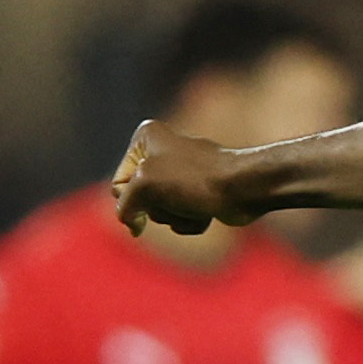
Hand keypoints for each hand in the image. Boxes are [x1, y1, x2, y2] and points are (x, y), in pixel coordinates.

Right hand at [111, 119, 249, 237]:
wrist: (243, 188)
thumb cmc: (194, 180)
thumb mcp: (145, 186)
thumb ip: (125, 205)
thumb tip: (132, 225)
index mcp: (145, 138)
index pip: (119, 184)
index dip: (132, 199)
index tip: (151, 198)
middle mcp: (161, 150)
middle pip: (140, 200)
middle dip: (157, 208)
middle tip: (177, 197)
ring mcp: (181, 173)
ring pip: (160, 212)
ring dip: (175, 216)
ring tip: (194, 204)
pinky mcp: (198, 192)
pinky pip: (180, 218)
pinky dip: (190, 222)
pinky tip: (206, 212)